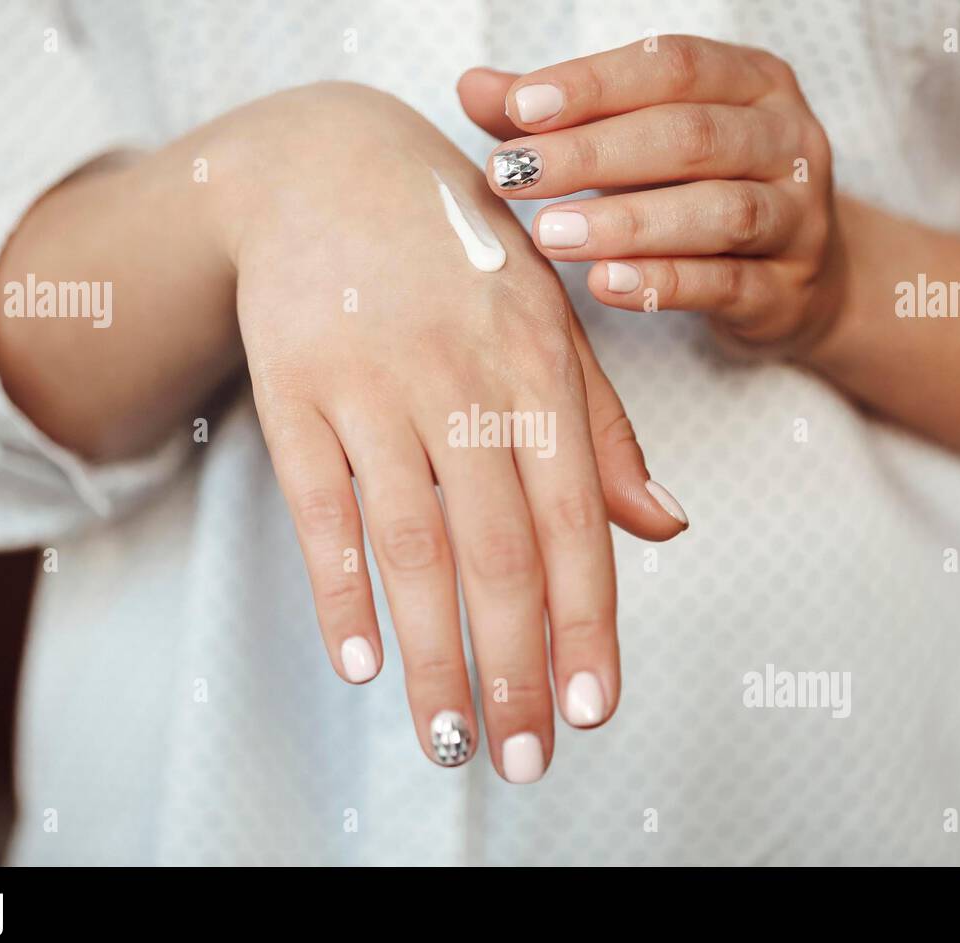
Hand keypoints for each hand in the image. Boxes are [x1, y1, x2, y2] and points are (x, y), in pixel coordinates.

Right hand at [204, 83, 687, 780]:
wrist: (329, 166)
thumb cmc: (458, 260)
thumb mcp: (549, 323)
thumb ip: (604, 430)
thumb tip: (666, 527)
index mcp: (539, 366)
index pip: (576, 518)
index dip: (587, 620)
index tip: (592, 710)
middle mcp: (461, 378)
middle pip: (495, 548)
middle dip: (514, 664)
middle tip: (522, 759)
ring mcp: (371, 383)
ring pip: (409, 542)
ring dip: (431, 651)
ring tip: (449, 741)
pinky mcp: (293, 390)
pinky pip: (318, 506)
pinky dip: (338, 589)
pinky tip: (360, 663)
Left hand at [458, 36, 845, 357]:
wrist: (802, 283)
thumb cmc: (704, 194)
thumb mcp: (644, 144)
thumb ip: (567, 117)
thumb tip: (476, 88)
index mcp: (752, 83)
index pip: (672, 68)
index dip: (594, 85)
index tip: (518, 108)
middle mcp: (787, 141)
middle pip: (689, 137)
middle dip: (592, 154)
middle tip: (513, 175)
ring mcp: (797, 218)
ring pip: (718, 211)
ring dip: (627, 223)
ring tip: (549, 235)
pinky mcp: (787, 291)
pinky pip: (726, 284)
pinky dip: (663, 284)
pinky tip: (603, 285)